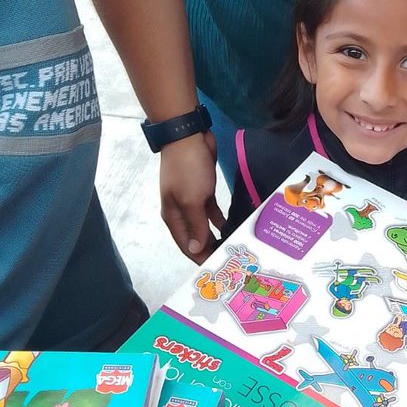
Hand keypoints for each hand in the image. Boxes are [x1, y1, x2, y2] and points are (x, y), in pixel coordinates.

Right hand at [160, 132, 224, 262]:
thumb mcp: (191, 201)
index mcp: (173, 216)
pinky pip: (212, 211)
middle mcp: (181, 211)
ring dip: (216, 236)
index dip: (199, 258)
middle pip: (195, 237)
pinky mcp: (203, 190)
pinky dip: (220, 220)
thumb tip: (196, 250)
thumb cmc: (188, 169)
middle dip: (209, 249)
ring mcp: (192, 200)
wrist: (188, 137)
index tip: (217, 270)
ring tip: (233, 247)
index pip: (186, 245)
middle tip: (230, 260)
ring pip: (204, 225)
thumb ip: (195, 226)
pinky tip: (232, 227)